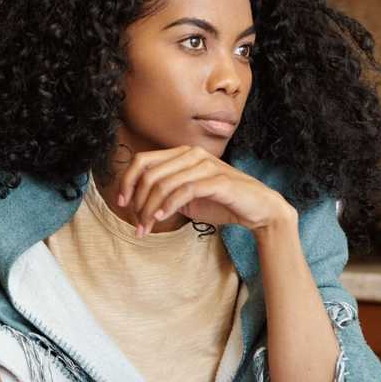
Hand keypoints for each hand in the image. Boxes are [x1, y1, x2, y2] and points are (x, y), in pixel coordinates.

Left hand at [117, 145, 294, 235]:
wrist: (258, 209)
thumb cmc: (221, 202)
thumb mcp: (186, 196)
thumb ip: (164, 193)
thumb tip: (134, 202)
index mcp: (182, 153)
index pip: (143, 160)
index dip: (127, 181)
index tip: (121, 202)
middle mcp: (192, 154)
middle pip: (149, 174)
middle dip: (138, 202)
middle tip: (137, 224)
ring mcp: (206, 165)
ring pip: (164, 184)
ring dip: (150, 209)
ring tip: (146, 227)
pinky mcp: (218, 181)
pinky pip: (184, 191)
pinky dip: (168, 206)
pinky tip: (160, 218)